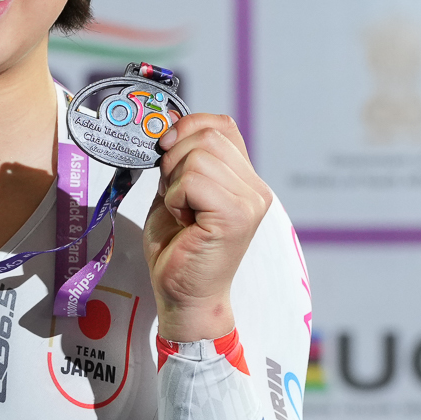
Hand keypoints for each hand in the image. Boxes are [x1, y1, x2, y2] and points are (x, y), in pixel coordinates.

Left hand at [142, 113, 271, 342]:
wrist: (184, 296)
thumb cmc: (178, 249)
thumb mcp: (175, 192)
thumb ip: (178, 160)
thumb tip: (167, 124)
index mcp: (243, 178)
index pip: (221, 125)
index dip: (188, 126)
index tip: (165, 149)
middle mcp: (255, 188)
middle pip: (207, 136)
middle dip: (174, 158)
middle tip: (173, 194)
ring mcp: (250, 202)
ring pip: (199, 156)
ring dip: (174, 182)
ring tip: (182, 211)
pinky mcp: (236, 216)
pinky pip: (193, 181)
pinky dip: (176, 198)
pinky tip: (184, 221)